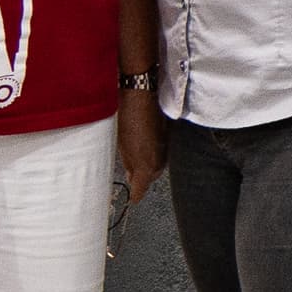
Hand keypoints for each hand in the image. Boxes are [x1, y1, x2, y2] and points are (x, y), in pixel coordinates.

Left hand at [114, 86, 166, 205]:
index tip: (130, 198)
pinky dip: (151, 152)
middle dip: (140, 178)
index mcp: (147, 167)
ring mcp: (166, 150)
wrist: (142, 93)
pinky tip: (142, 144)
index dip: (134, 195)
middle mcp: (160, 162)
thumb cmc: (129, 118)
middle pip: (149, 178)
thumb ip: (128, 166)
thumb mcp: (122, 146)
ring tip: (133, 157)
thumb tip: (131, 178)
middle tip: (128, 175)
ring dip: (146, 164)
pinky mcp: (168, 138)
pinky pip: (159, 153)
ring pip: (155, 165)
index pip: (140, 191)